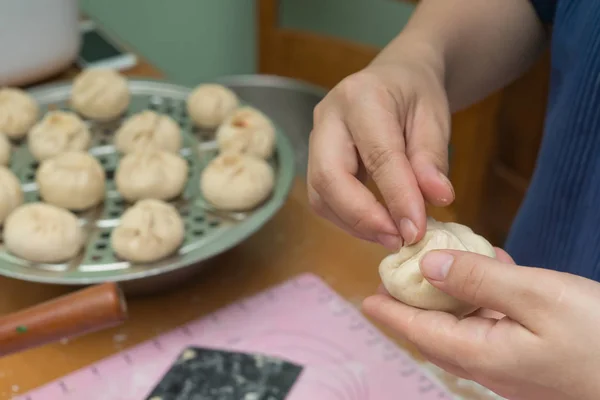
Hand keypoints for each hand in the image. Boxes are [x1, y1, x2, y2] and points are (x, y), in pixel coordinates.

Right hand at [307, 44, 452, 248]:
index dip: (397, 196)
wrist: (394, 76)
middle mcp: (328, 117)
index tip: (416, 231)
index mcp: (362, 97)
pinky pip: (323, 199)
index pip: (377, 155)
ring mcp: (315, 139)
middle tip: (397, 240)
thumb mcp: (434, 117)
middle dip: (362, 217)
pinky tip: (377, 225)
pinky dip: (349, 220)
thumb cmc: (417, 94)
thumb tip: (437, 199)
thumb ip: (431, 157)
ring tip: (391, 236)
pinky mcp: (314, 160)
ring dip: (354, 224)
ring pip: (320, 194)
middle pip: (329, 178)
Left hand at [363, 249, 599, 399]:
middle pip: (437, 333)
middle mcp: (491, 365)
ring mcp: (515, 364)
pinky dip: (485, 297)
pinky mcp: (536, 356)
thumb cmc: (598, 338)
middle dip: (414, 307)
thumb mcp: (535, 298)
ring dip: (448, 299)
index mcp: (481, 354)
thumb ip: (478, 280)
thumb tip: (428, 266)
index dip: (391, 314)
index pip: (420, 332)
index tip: (366, 299)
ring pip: (466, 327)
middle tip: (396, 279)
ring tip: (434, 271)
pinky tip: (490, 272)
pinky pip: (497, 324)